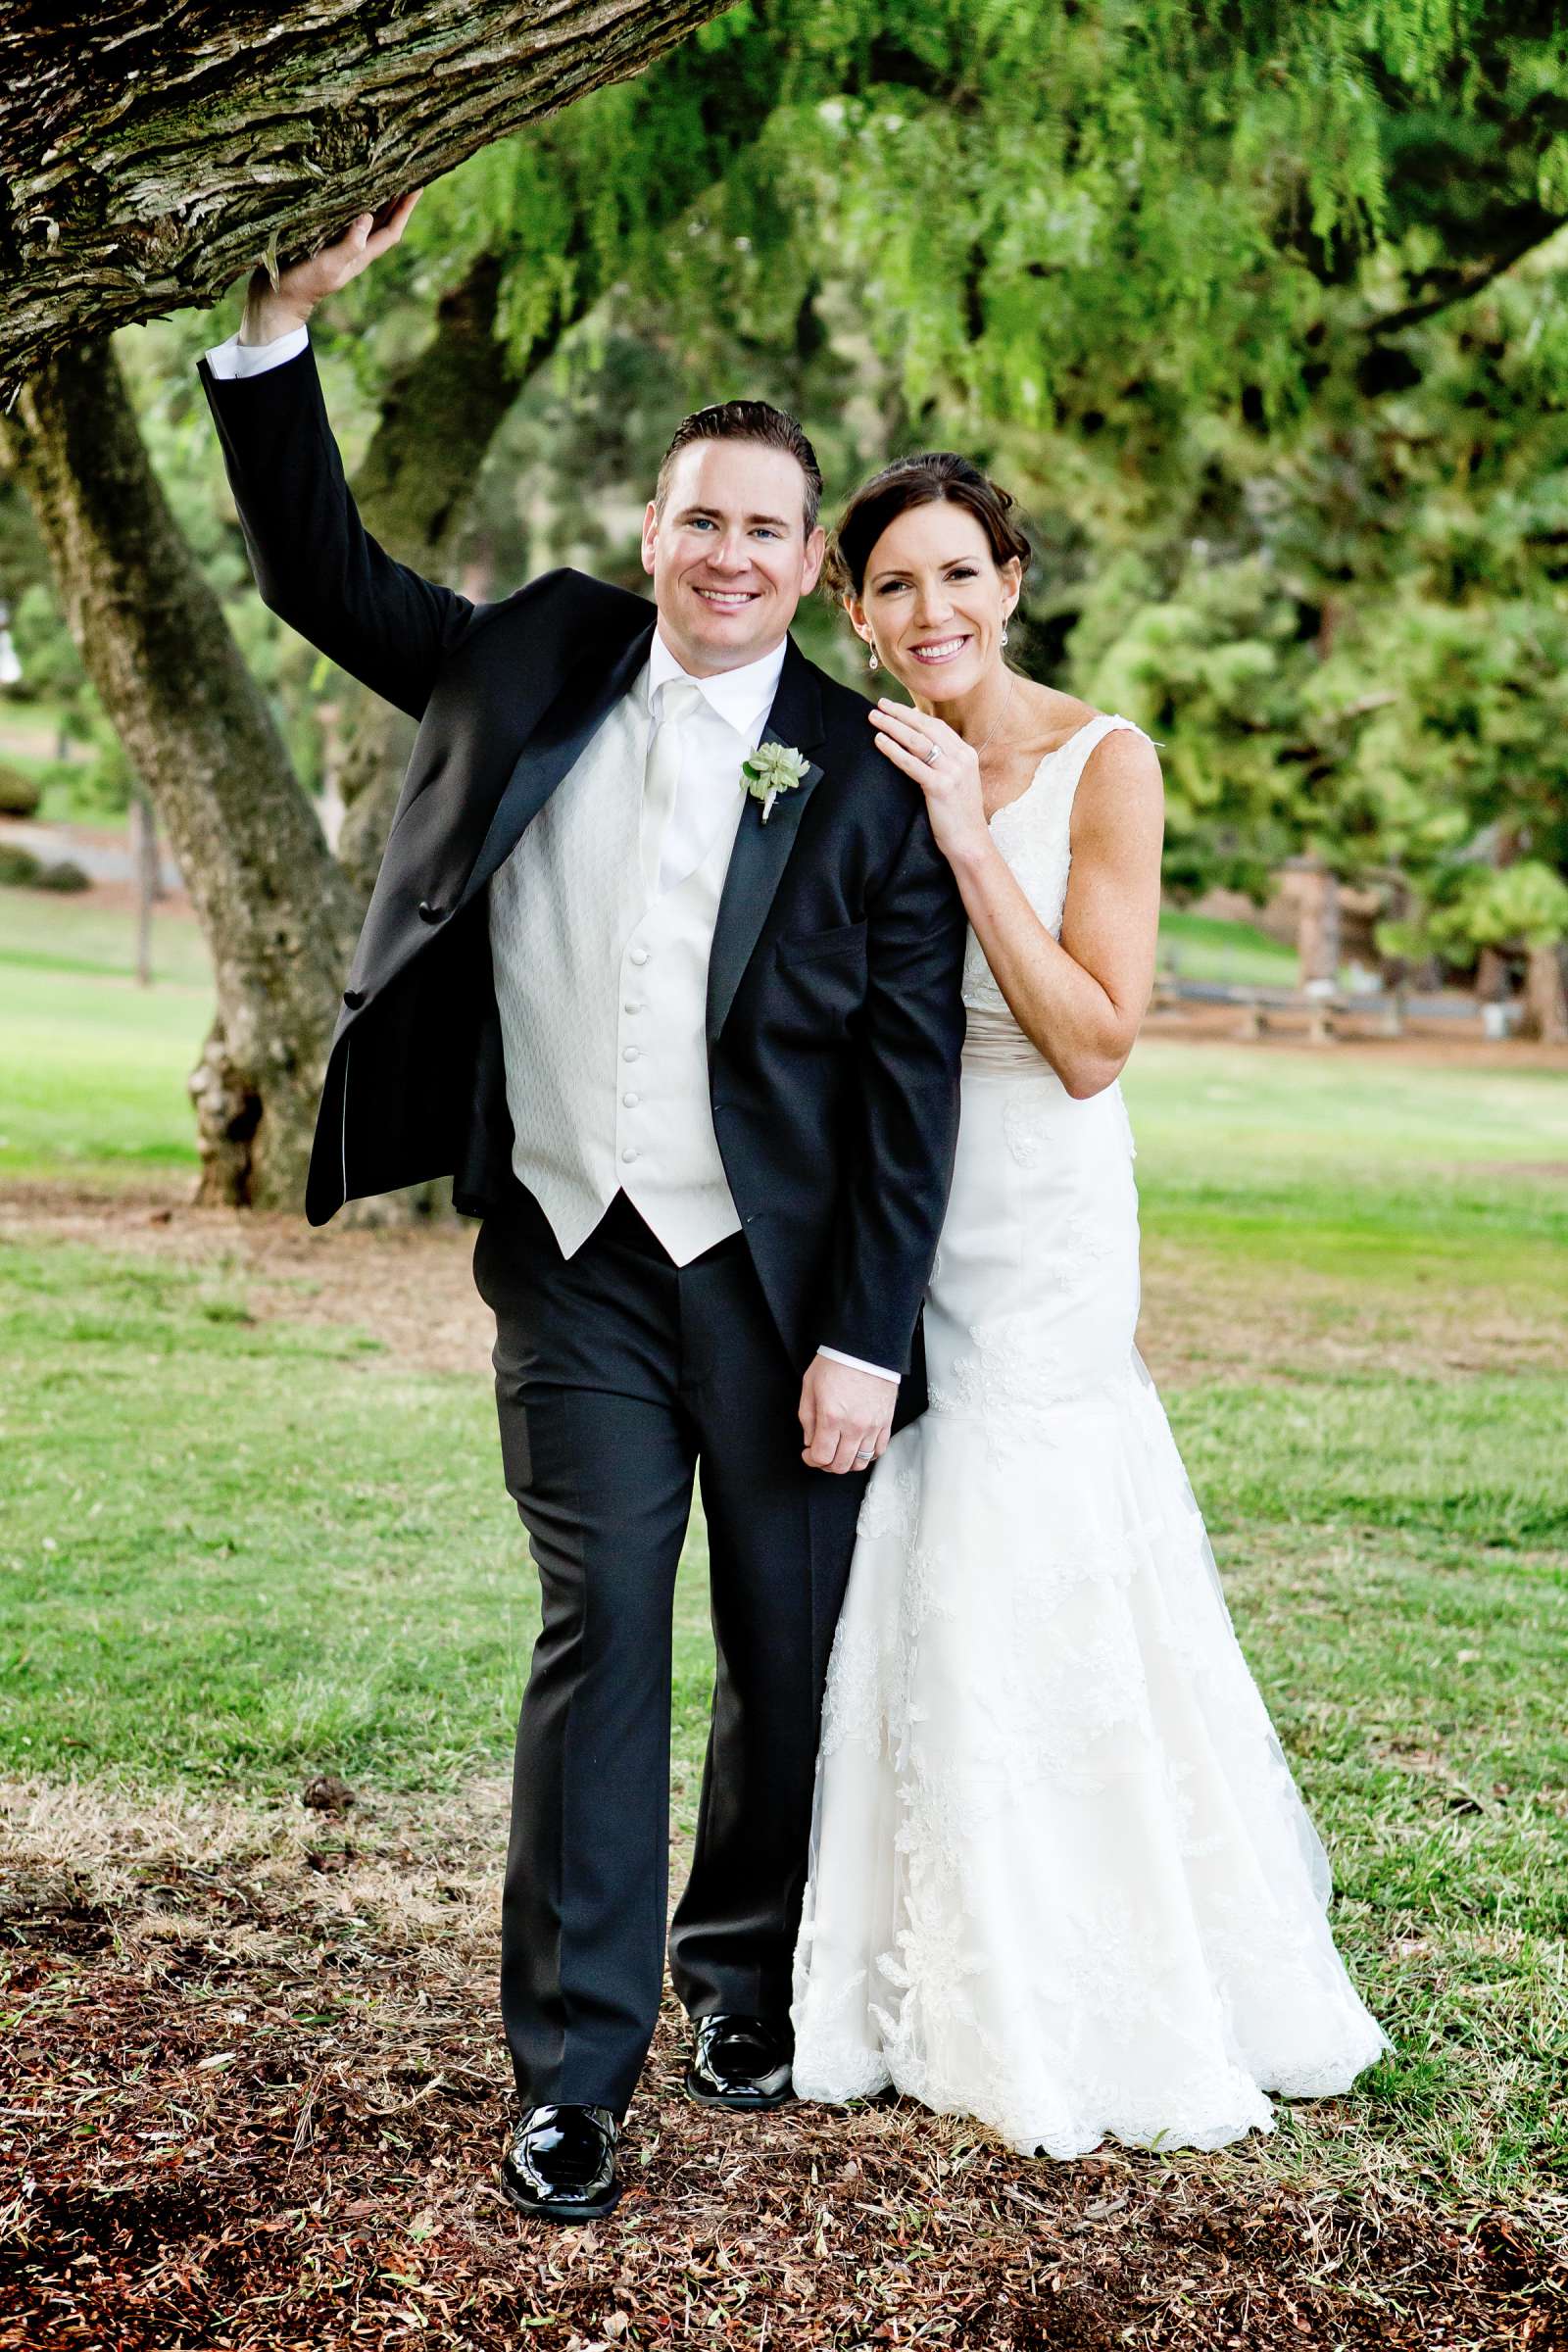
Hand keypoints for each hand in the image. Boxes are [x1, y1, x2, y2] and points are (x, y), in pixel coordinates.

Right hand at [240, 190, 422, 343]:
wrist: (275, 298)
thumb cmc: (302, 284)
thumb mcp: (328, 267)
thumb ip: (348, 246)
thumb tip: (368, 218)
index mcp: (360, 255)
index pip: (391, 231)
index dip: (405, 210)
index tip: (418, 186)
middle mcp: (354, 246)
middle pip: (383, 220)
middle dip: (396, 198)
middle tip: (407, 170)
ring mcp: (338, 241)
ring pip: (366, 215)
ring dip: (377, 196)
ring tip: (386, 172)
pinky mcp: (321, 235)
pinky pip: (344, 214)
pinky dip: (352, 199)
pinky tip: (350, 184)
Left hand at [798, 1357, 894, 1475]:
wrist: (865, 1348)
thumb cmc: (837, 1362)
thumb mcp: (809, 1387)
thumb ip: (807, 1418)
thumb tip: (810, 1440)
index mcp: (831, 1417)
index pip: (821, 1457)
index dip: (811, 1460)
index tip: (808, 1454)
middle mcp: (854, 1426)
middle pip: (841, 1465)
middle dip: (827, 1464)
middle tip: (822, 1454)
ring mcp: (872, 1426)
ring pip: (861, 1462)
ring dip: (847, 1462)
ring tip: (840, 1451)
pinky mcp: (886, 1422)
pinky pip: (878, 1450)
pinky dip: (867, 1455)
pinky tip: (858, 1446)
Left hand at [868, 698, 990, 868]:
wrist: (970, 842)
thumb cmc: (959, 816)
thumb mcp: (957, 782)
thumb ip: (945, 764)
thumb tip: (919, 749)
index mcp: (966, 754)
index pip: (937, 726)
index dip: (914, 715)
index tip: (895, 708)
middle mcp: (961, 758)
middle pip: (926, 727)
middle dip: (900, 714)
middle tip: (879, 705)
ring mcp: (952, 772)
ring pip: (917, 741)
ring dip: (893, 726)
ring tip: (874, 719)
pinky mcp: (940, 787)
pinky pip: (912, 763)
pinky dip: (894, 750)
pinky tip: (879, 741)